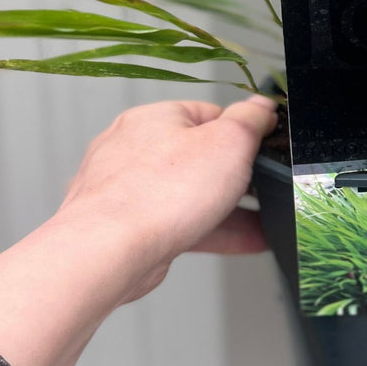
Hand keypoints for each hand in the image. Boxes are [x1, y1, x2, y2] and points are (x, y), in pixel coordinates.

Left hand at [0, 94, 277, 365]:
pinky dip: (196, 239)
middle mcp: (128, 152)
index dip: (242, 135)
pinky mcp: (114, 236)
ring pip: (179, 199)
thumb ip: (249, 124)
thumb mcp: (224, 146)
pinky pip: (166, 230)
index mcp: (152, 119)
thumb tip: (263, 107)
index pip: (208, 115)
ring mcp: (116, 195)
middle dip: (230, 182)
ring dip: (218, 215)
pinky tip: (222, 253)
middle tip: (263, 197)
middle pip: (191, 160)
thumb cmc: (152, 198)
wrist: (100, 258)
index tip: (266, 152)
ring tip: (257, 233)